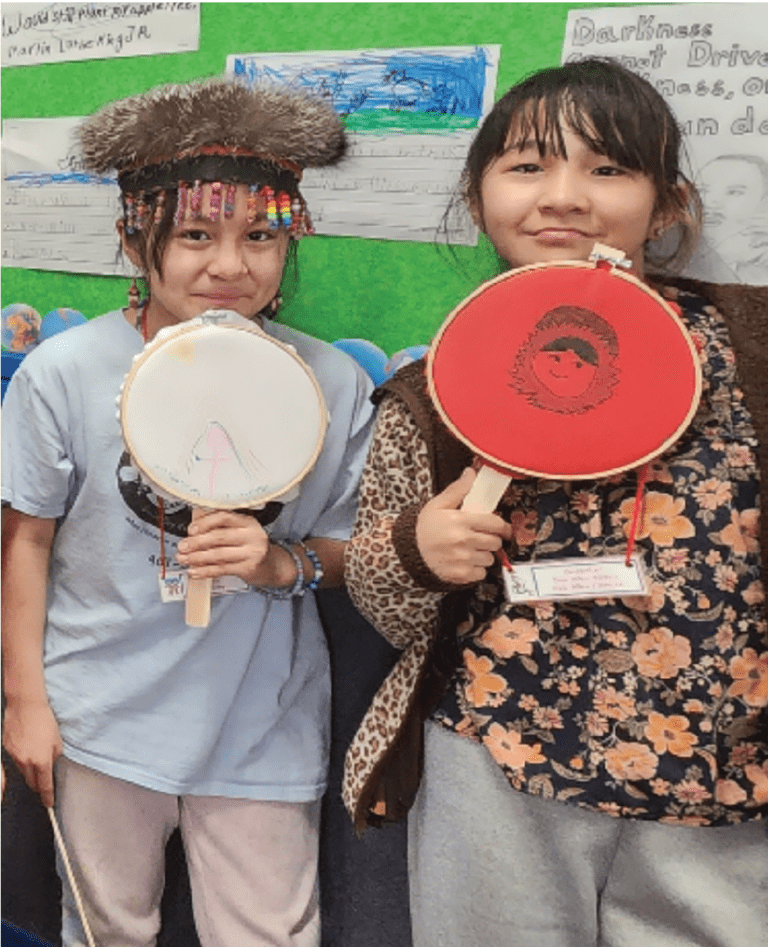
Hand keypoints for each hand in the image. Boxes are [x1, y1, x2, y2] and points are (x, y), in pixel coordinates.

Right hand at [2, 700, 61, 806]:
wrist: (25, 706)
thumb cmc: (44, 719)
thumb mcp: (57, 739)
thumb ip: (55, 755)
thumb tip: (52, 763)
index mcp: (42, 760)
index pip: (45, 785)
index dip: (48, 797)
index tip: (49, 803)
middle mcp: (26, 761)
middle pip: (31, 782)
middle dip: (38, 785)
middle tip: (43, 783)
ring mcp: (15, 756)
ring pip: (22, 772)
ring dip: (29, 771)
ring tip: (36, 759)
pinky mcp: (7, 749)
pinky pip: (15, 760)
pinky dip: (21, 759)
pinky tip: (26, 748)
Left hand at [176, 510, 270, 584]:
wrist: (273, 566)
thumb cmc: (251, 546)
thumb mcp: (242, 531)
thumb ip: (221, 527)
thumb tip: (193, 527)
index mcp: (248, 522)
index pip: (224, 517)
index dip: (205, 523)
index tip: (190, 530)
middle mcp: (252, 535)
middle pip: (219, 537)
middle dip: (197, 542)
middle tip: (182, 546)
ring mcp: (252, 553)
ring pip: (219, 555)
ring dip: (197, 558)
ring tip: (183, 559)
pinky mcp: (248, 568)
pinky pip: (222, 569)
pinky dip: (205, 571)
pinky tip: (194, 572)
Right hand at [416, 468, 511, 584]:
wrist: (409, 552)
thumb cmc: (424, 528)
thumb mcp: (438, 504)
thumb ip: (458, 489)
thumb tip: (471, 473)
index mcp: (460, 521)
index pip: (496, 524)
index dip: (502, 526)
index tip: (501, 528)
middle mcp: (463, 541)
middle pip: (495, 542)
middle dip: (492, 539)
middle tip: (482, 537)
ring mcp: (462, 559)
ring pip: (490, 559)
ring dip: (484, 554)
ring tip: (470, 549)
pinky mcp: (461, 574)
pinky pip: (481, 573)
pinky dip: (476, 569)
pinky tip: (465, 561)